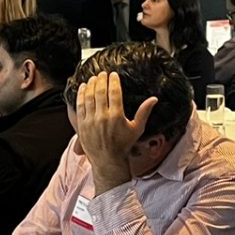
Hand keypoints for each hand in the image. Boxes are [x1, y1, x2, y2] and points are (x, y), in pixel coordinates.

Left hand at [75, 72, 154, 190]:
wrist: (107, 160)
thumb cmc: (123, 145)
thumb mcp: (137, 129)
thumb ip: (144, 112)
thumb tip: (154, 99)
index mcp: (117, 116)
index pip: (114, 92)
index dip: (113, 81)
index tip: (113, 74)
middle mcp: (103, 117)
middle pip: (101, 92)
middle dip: (102, 80)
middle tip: (103, 73)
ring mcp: (91, 121)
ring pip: (89, 97)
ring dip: (91, 85)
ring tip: (94, 78)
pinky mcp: (82, 125)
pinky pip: (80, 106)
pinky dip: (81, 94)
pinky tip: (83, 87)